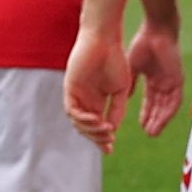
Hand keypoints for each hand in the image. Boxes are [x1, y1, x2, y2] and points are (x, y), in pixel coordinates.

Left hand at [60, 19, 126, 146]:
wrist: (105, 41)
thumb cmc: (115, 60)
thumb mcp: (121, 90)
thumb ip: (117, 109)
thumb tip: (112, 129)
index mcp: (96, 101)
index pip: (96, 126)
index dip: (101, 140)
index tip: (110, 150)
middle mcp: (84, 100)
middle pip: (85, 128)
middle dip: (96, 139)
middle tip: (108, 143)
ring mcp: (76, 95)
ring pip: (78, 122)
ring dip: (92, 130)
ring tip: (106, 131)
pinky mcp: (70, 89)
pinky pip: (72, 110)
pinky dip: (83, 118)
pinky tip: (96, 120)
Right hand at [123, 23, 185, 139]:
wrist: (155, 31)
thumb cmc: (143, 44)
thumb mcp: (132, 67)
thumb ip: (129, 83)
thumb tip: (125, 96)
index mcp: (155, 79)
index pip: (151, 101)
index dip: (146, 113)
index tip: (140, 125)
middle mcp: (165, 82)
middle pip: (160, 106)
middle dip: (153, 120)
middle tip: (148, 134)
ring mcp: (173, 81)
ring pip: (168, 106)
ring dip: (161, 120)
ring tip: (152, 133)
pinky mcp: (178, 80)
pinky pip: (175, 101)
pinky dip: (168, 112)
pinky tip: (161, 121)